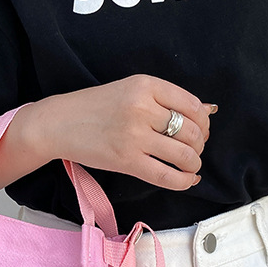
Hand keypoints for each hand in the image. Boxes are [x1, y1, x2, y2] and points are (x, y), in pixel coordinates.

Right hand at [31, 74, 215, 191]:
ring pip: (184, 154)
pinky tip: (186, 180)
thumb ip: (167, 99)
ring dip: (194, 163)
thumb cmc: (94, 107)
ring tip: (190, 166)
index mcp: (145, 85)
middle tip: (193, 150)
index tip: (200, 130)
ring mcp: (134, 135)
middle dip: (200, 145)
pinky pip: (167, 175)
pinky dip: (184, 181)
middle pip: (192, 131)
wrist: (58, 123)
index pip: (192, 105)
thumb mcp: (131, 90)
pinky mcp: (126, 160)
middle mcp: (142, 107)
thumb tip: (209, 110)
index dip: (204, 122)